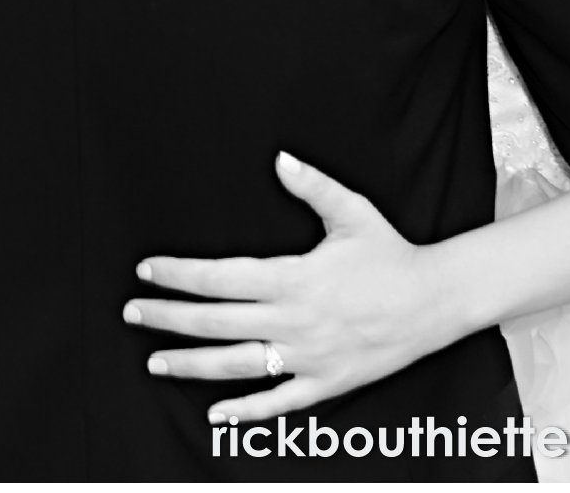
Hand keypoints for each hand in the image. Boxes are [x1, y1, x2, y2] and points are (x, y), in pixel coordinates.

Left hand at [125, 153, 460, 422]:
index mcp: (295, 278)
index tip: (147, 270)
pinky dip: (247, 411)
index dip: (179, 275)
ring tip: (154, 360)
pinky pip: (280, 403)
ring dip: (191, 364)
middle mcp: (295, 322)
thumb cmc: (391, 255)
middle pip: (217, 322)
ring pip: (238, 365)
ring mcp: (309, 358)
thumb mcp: (353, 213)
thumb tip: (280, 157)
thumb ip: (313, 186)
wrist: (437, 302)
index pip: (221, 278)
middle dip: (169, 317)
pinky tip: (217, 412)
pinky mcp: (327, 384)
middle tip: (132, 312)